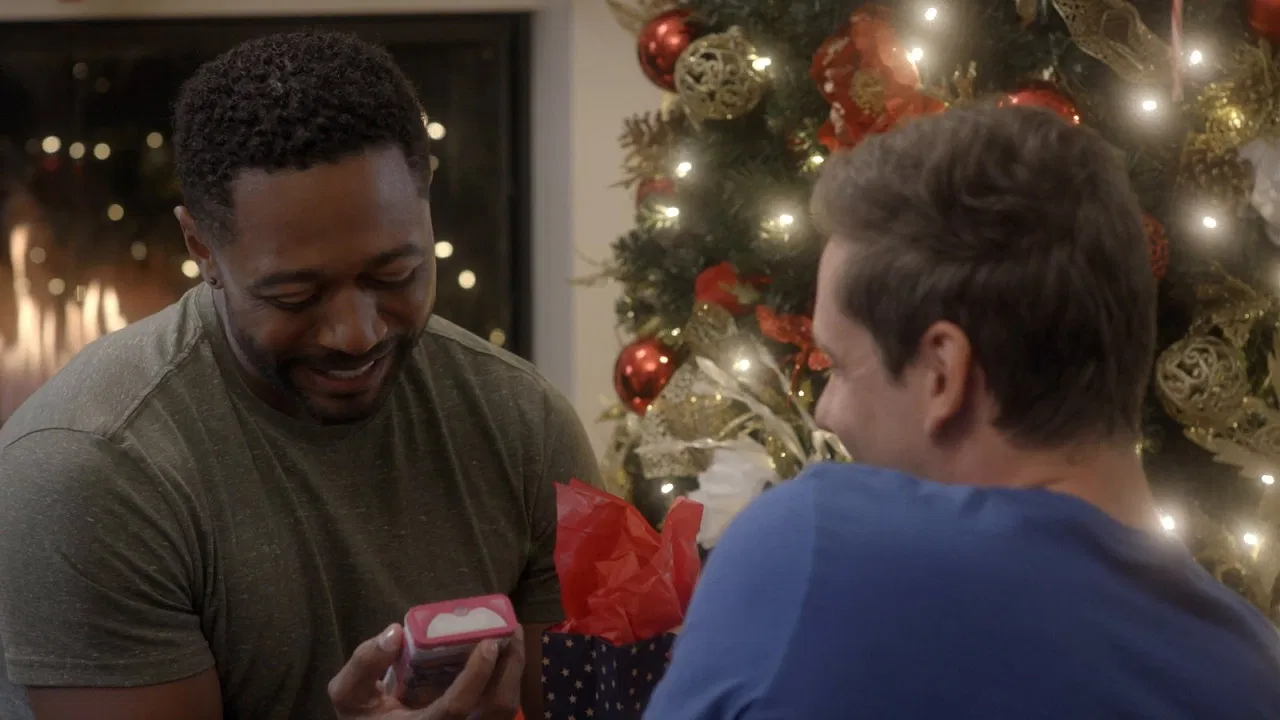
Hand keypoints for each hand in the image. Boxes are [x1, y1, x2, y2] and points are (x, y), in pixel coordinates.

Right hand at [328, 624, 525, 719]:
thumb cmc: (365, 717)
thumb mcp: (349, 694)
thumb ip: (364, 663)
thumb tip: (395, 631)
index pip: (455, 709)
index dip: (475, 676)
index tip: (487, 643)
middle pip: (497, 710)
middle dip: (510, 668)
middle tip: (510, 630)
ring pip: (506, 710)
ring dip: (514, 671)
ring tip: (512, 636)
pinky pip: (502, 709)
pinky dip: (508, 680)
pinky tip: (505, 654)